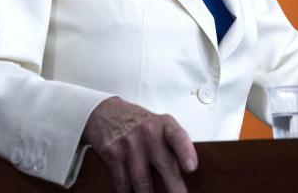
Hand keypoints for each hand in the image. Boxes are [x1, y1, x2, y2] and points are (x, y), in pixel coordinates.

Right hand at [82, 96, 197, 192]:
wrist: (107, 112)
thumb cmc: (139, 123)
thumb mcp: (159, 125)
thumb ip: (173, 146)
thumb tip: (186, 176)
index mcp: (165, 125)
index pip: (178, 137)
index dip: (185, 152)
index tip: (191, 168)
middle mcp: (148, 133)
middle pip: (164, 165)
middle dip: (174, 188)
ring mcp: (129, 144)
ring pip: (142, 182)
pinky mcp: (113, 155)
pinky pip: (123, 184)